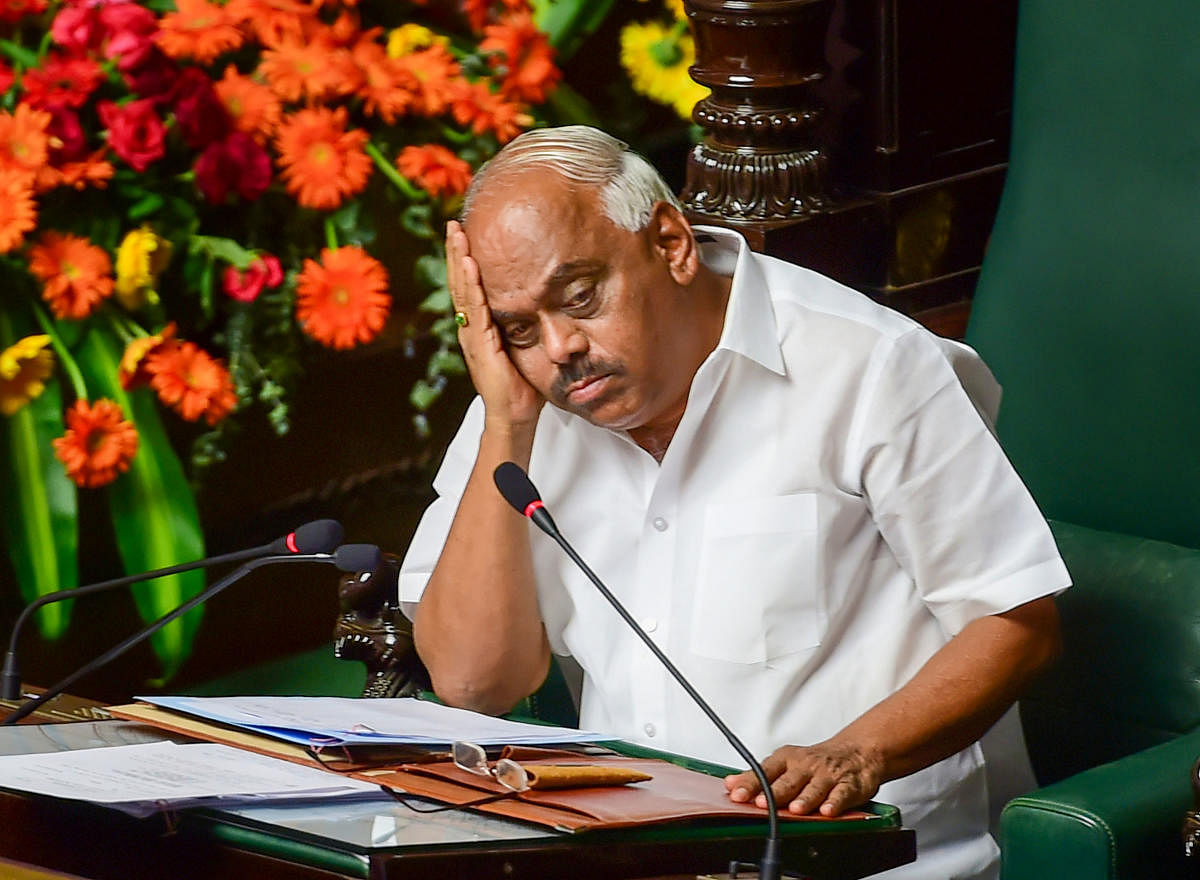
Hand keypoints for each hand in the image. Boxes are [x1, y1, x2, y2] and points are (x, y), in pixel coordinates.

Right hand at [446, 221, 542, 430]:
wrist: (515, 416)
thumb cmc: (523, 387)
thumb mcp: (524, 347)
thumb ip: (526, 327)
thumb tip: (544, 305)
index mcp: (480, 328)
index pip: (470, 287)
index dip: (466, 261)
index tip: (465, 234)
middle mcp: (471, 328)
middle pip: (461, 282)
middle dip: (458, 252)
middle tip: (454, 223)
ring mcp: (473, 336)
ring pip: (463, 290)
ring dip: (460, 260)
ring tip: (457, 234)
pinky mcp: (480, 344)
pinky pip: (475, 309)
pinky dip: (472, 285)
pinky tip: (472, 265)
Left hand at [723, 740, 883, 816]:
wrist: (856, 752)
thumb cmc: (814, 762)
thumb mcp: (784, 764)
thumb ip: (758, 776)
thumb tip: (730, 783)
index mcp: (787, 759)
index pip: (764, 771)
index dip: (749, 784)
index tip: (736, 793)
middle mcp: (806, 765)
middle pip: (788, 781)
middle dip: (773, 792)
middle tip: (760, 803)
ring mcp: (828, 775)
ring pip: (814, 788)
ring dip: (804, 799)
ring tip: (794, 809)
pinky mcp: (849, 785)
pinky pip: (841, 794)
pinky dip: (835, 802)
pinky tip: (827, 810)